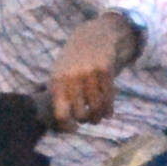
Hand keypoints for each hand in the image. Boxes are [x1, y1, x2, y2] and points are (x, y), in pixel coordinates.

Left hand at [48, 12, 139, 127]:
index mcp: (57, 81)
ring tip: (98, 119)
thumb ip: (59, 95)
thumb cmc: (73, 61)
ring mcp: (89, 74)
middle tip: (88, 119)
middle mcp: (72, 78)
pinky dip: (109, 109)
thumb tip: (63, 122)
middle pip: (81, 113)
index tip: (74, 129)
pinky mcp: (105, 71)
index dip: (67, 126)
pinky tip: (108, 114)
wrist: (92, 36)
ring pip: (97, 107)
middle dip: (85, 120)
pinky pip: (109, 97)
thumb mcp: (59, 74)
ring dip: (98, 117)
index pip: (61, 113)